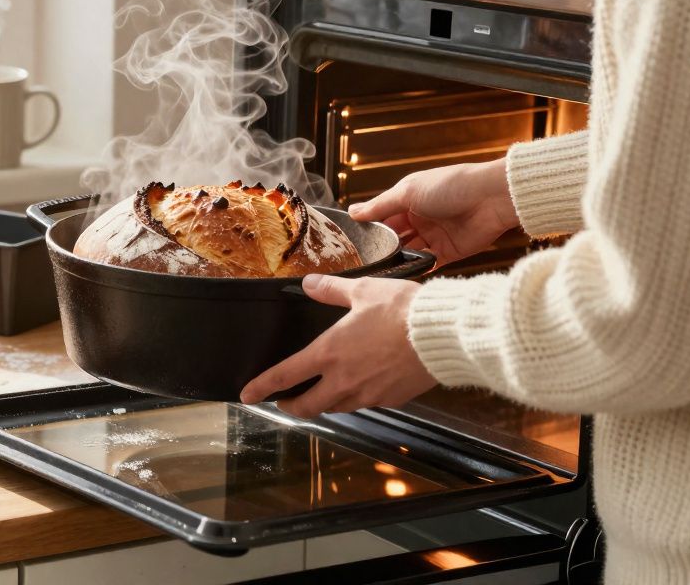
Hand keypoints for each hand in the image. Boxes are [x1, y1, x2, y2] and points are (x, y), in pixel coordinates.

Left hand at [240, 275, 435, 416]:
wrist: (442, 334)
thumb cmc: (402, 310)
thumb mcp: (362, 291)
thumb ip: (331, 290)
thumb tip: (309, 284)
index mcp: (329, 353)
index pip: (285, 375)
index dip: (262, 386)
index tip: (247, 395)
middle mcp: (344, 380)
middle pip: (307, 406)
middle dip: (291, 406)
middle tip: (284, 401)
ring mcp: (368, 394)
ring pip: (336, 406)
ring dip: (324, 402)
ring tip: (321, 392)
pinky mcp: (390, 399)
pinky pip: (365, 402)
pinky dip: (356, 397)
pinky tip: (361, 383)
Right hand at [348, 159, 517, 265]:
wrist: (492, 197)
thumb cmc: (451, 185)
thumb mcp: (407, 192)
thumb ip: (379, 206)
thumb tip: (352, 212)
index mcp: (410, 200)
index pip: (383, 217)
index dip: (369, 229)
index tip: (352, 244)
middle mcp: (421, 218)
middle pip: (395, 237)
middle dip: (382, 248)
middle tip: (363, 261)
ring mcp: (435, 236)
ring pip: (409, 252)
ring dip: (397, 260)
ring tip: (381, 270)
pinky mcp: (449, 252)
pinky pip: (428, 264)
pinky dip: (416, 269)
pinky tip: (403, 275)